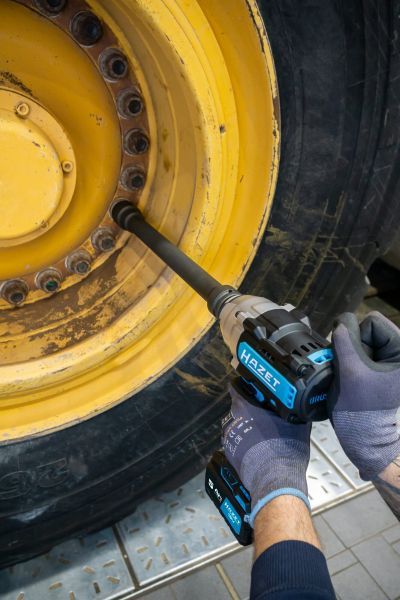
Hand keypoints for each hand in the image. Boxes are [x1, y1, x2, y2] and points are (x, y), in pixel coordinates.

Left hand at [222, 381, 310, 525]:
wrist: (275, 479)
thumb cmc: (285, 449)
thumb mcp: (297, 424)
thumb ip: (293, 410)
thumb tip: (299, 405)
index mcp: (245, 406)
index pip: (236, 387)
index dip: (243, 385)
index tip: (249, 386)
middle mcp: (233, 419)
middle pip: (237, 407)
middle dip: (248, 408)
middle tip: (263, 412)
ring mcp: (230, 437)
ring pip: (235, 424)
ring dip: (245, 425)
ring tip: (262, 432)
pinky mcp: (230, 452)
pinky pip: (235, 440)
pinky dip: (244, 441)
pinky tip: (258, 446)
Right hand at [329, 311, 399, 480]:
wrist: (362, 435)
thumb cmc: (360, 406)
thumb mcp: (350, 369)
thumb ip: (344, 339)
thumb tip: (341, 321)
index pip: (373, 322)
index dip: (358, 339)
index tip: (359, 364)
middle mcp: (399, 354)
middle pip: (367, 329)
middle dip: (355, 347)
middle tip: (356, 372)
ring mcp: (390, 361)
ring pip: (360, 340)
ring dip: (352, 355)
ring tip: (355, 377)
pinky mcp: (380, 368)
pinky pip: (360, 351)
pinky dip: (353, 361)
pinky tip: (355, 379)